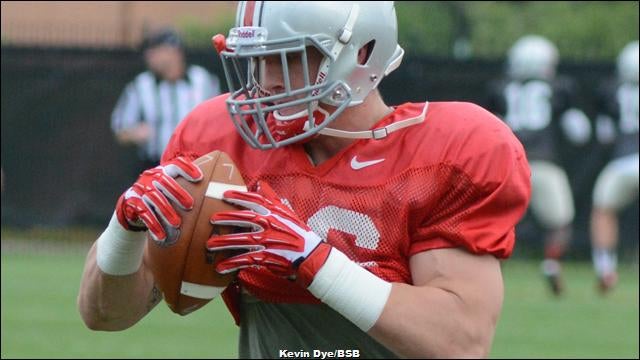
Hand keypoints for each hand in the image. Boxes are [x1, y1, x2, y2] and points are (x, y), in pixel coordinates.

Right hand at [115, 156, 202, 244]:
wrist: (132, 205)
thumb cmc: (161, 196)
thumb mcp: (172, 188)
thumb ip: (188, 187)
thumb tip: (219, 191)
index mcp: (164, 170)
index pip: (176, 164)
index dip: (187, 169)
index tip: (200, 177)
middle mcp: (151, 176)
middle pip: (164, 181)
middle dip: (177, 193)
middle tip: (190, 205)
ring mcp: (141, 188)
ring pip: (154, 198)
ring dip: (166, 211)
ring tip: (177, 224)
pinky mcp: (133, 202)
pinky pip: (143, 213)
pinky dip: (153, 225)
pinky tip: (161, 235)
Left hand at [206, 181, 331, 283]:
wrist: (311, 254)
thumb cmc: (298, 232)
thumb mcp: (287, 212)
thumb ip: (272, 199)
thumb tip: (261, 184)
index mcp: (275, 212)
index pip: (255, 200)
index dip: (239, 196)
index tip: (224, 195)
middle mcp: (271, 225)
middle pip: (245, 219)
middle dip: (227, 218)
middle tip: (212, 219)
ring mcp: (268, 241)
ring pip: (242, 240)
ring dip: (224, 242)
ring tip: (209, 244)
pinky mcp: (267, 257)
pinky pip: (246, 260)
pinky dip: (232, 263)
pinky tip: (220, 267)